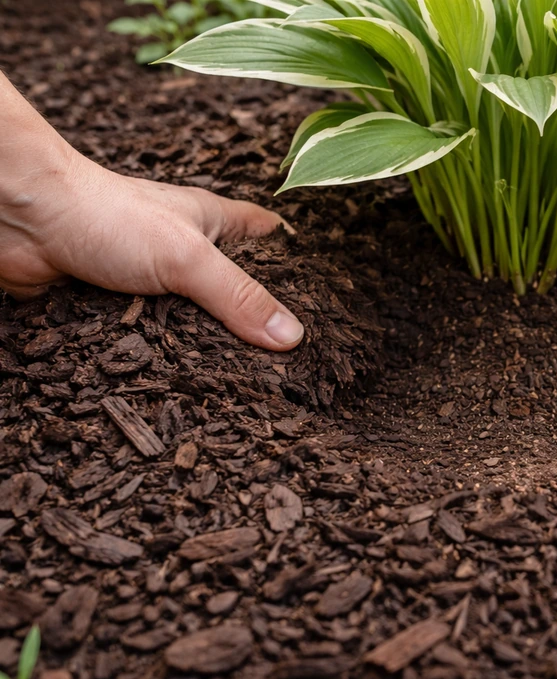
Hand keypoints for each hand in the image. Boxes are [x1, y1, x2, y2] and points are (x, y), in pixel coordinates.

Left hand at [0, 73, 302, 351]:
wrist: (20, 221)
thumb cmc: (102, 213)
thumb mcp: (186, 257)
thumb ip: (238, 297)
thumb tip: (291, 337)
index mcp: (211, 222)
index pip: (268, 234)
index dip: (296, 259)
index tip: (325, 295)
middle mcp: (183, 250)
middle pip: (233, 288)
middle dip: (254, 320)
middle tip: (288, 360)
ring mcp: (150, 280)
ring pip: (193, 320)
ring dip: (205, 346)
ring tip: (243, 386)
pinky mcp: (118, 308)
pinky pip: (153, 340)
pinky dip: (163, 358)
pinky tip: (182, 381)